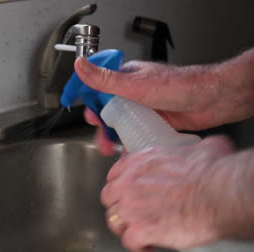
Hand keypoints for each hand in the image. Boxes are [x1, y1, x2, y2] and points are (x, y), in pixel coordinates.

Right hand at [76, 55, 253, 154]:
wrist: (213, 101)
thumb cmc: (180, 85)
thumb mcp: (135, 84)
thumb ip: (105, 79)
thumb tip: (80, 66)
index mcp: (125, 78)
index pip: (97, 85)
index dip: (85, 97)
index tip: (75, 107)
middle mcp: (133, 92)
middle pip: (105, 108)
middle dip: (98, 123)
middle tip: (98, 133)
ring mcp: (142, 108)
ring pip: (119, 123)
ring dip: (111, 135)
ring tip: (109, 147)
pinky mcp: (152, 122)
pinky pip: (133, 133)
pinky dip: (127, 142)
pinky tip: (125, 150)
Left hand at [100, 136, 253, 251]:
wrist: (219, 194)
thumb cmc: (212, 171)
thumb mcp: (202, 148)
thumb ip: (194, 149)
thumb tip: (206, 149)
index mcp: (141, 162)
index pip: (115, 173)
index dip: (120, 184)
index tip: (126, 190)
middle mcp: (130, 183)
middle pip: (109, 197)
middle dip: (117, 205)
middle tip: (130, 211)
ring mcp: (132, 208)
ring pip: (113, 220)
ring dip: (123, 226)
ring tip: (134, 231)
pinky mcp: (141, 230)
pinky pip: (129, 241)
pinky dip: (137, 246)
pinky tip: (146, 246)